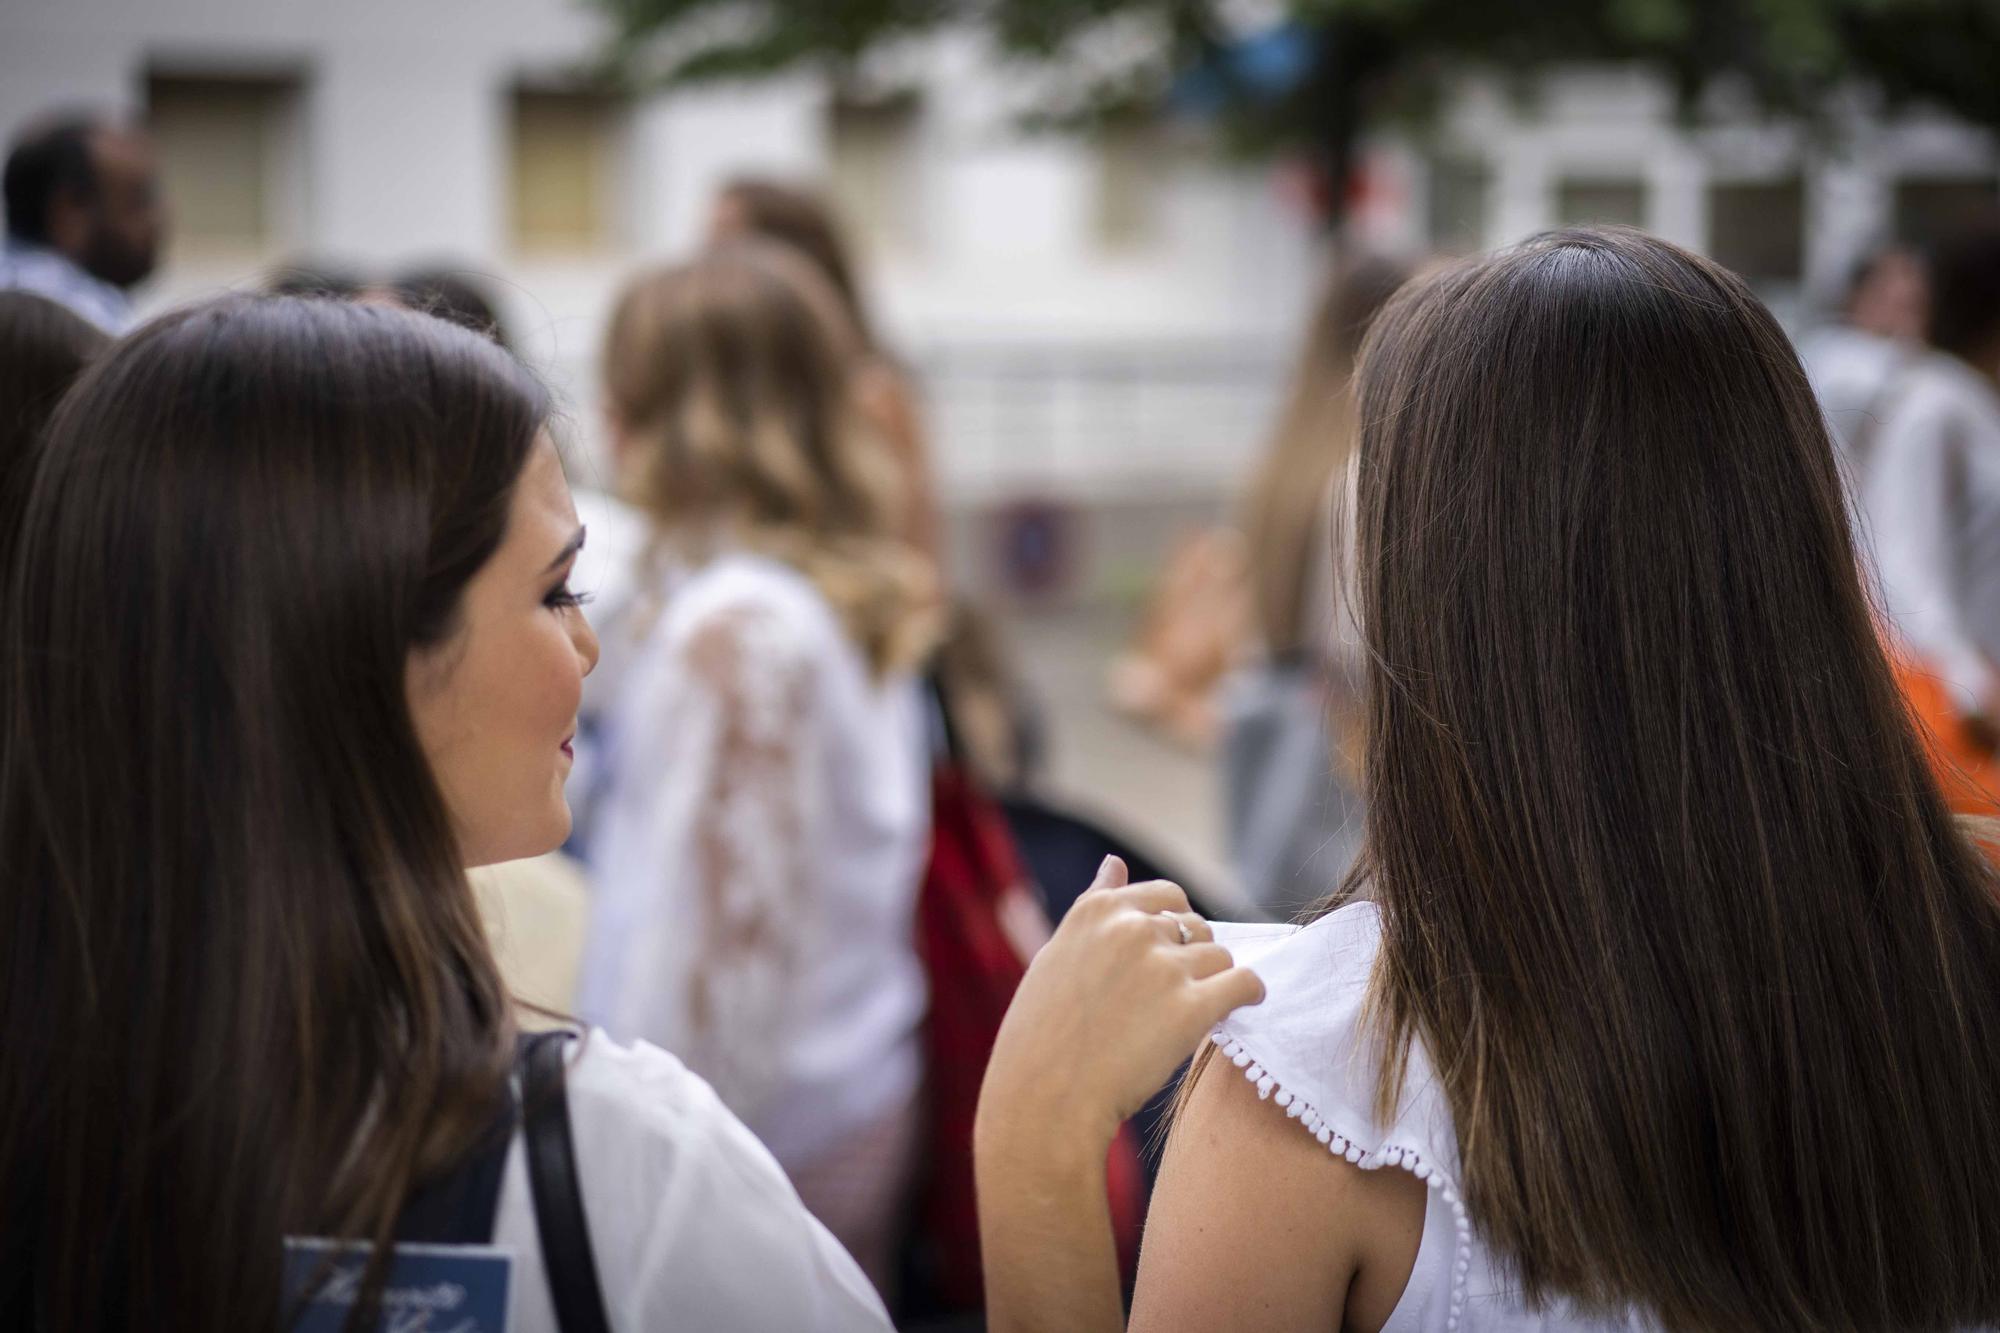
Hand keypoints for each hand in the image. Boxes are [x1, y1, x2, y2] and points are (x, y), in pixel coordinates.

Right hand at [977, 857, 1265, 1160]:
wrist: (1045, 1098)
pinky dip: (1249, 994)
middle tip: (1172, 996)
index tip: (1166, 958)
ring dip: (1214, 981)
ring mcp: (1164, 967)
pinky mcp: (1192, 1008)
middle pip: (1196, 926)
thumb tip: (1115, 862)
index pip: (1166, 897)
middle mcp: (1133, 929)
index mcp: (1099, 911)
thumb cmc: (1043, 1033)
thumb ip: (1093, 905)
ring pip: (1220, 956)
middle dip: (1193, 955)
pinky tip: (1241, 1007)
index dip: (1173, 928)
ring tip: (1188, 1015)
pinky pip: (1244, 984)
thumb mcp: (1057, 954)